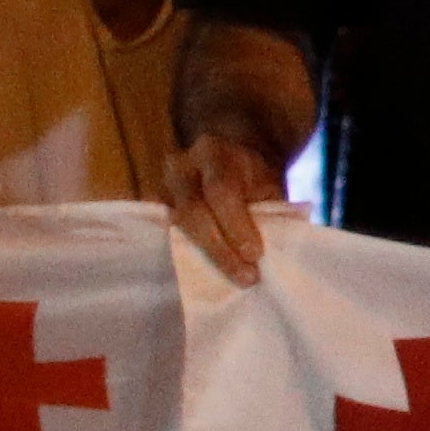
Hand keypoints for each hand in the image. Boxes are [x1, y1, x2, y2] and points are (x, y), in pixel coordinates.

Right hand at [170, 122, 296, 279]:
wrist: (230, 161)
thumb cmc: (253, 179)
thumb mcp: (267, 184)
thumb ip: (270, 210)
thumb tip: (275, 250)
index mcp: (213, 152)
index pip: (221, 190)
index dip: (237, 225)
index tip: (255, 254)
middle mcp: (180, 168)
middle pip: (193, 211)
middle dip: (220, 249)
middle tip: (246, 276)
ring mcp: (161, 189)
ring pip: (178, 227)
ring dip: (206, 257)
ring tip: (233, 278)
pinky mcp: (154, 209)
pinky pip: (167, 236)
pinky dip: (189, 257)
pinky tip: (207, 275)